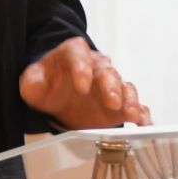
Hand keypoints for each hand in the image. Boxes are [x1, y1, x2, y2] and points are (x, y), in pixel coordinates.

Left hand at [19, 37, 149, 129]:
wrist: (59, 91)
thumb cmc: (48, 82)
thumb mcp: (33, 81)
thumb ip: (32, 81)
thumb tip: (35, 85)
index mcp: (74, 54)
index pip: (78, 55)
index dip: (81, 69)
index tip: (81, 85)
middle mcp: (96, 66)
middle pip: (106, 71)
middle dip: (110, 86)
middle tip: (111, 101)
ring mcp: (110, 84)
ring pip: (124, 86)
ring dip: (129, 100)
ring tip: (132, 115)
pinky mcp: (120, 103)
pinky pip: (135, 104)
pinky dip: (142, 114)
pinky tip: (145, 124)